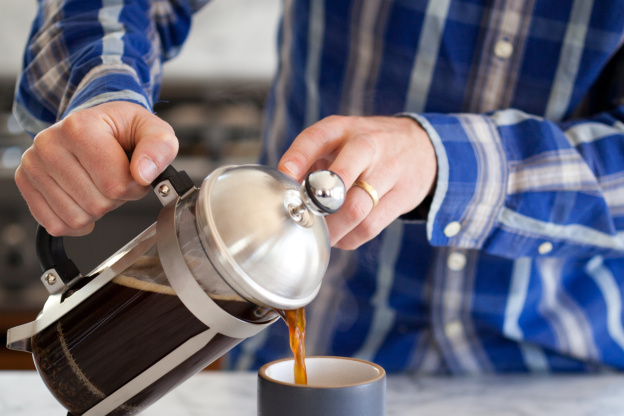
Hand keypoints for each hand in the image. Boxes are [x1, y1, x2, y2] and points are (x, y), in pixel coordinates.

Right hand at [15, 101, 178, 235]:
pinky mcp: (26, 183)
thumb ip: (159, 147)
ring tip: (98, 184)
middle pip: (96, 204)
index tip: (135, 173)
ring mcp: (33, 164)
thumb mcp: (153, 130)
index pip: (115, 185)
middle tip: (115, 177)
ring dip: (97, 210)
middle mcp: (49, 144)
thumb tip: (144, 174)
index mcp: (80, 127)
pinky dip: (76, 222)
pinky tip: (83, 200)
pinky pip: (55, 225)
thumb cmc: (123, 131)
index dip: (135, 187)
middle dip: (116, 198)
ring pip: (76, 217)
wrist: (97, 126)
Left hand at [278, 115, 436, 249]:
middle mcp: (367, 145)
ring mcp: (388, 171)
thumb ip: (312, 161)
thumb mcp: (341, 139)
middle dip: (316, 205)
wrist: (423, 147)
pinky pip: (370, 227)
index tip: (284, 178)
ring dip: (331, 230)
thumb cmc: (367, 147)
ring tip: (319, 235)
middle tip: (303, 218)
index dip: (297, 158)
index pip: (315, 138)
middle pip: (340, 179)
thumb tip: (284, 195)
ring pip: (355, 210)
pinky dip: (349, 238)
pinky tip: (341, 236)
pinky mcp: (403, 196)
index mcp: (344, 128)